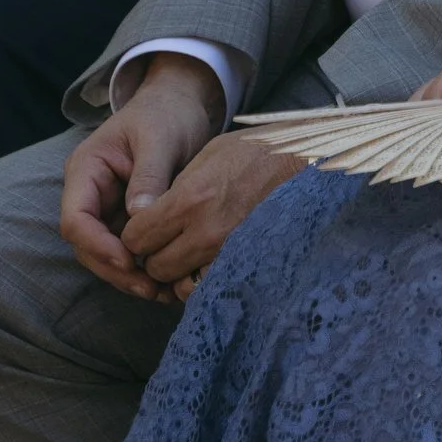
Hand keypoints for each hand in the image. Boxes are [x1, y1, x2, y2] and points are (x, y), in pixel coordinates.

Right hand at [58, 54, 219, 300]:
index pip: (75, 218)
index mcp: (86, 170)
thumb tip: (140, 219)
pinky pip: (128, 250)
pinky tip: (168, 282)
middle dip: (115, 269)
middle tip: (150, 288)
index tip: (129, 260)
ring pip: (105, 253)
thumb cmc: (167, 114)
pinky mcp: (127, 219)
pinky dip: (143, 267)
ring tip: (162, 292)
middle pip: (87, 244)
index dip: (97, 245)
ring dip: (129, 276)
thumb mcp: (160, 138)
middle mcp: (89, 193)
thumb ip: (149, 176)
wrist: (180, 105)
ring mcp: (106, 208)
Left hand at [119, 128, 300, 293]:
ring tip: (187, 253)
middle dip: (154, 255)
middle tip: (166, 240)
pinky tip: (207, 262)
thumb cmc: (257, 153)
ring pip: (179, 285)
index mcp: (190, 200)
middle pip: (155, 266)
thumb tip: (150, 215)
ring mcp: (229, 253)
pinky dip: (202, 281)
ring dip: (178, 273)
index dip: (135, 234)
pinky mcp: (248, 264)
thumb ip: (174, 190)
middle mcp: (206, 232)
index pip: (136, 238)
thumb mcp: (208, 156)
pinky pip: (210, 289)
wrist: (306, 162)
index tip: (144, 227)